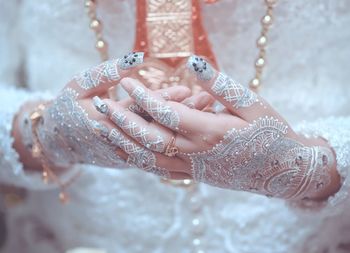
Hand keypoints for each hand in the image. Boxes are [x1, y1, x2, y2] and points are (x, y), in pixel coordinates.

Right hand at [14, 52, 193, 172]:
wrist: (59, 142)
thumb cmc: (69, 107)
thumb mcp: (81, 85)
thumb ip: (107, 73)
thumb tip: (137, 59)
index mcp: (108, 122)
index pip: (142, 110)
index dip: (166, 99)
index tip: (188, 87)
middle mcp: (122, 142)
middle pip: (159, 128)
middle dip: (185, 114)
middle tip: (208, 100)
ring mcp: (129, 155)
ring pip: (163, 143)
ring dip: (186, 130)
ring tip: (208, 114)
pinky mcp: (134, 161)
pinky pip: (160, 153)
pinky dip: (178, 144)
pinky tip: (195, 133)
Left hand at [98, 55, 339, 200]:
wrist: (283, 170)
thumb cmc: (272, 133)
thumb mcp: (252, 103)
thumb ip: (219, 86)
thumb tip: (192, 62)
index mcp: (210, 132)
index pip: (166, 112)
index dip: (144, 95)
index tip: (127, 80)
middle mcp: (196, 153)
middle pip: (149, 138)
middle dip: (122, 120)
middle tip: (100, 104)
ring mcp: (193, 168)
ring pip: (149, 158)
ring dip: (123, 142)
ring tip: (103, 128)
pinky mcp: (194, 175)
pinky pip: (159, 169)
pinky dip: (139, 159)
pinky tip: (126, 150)